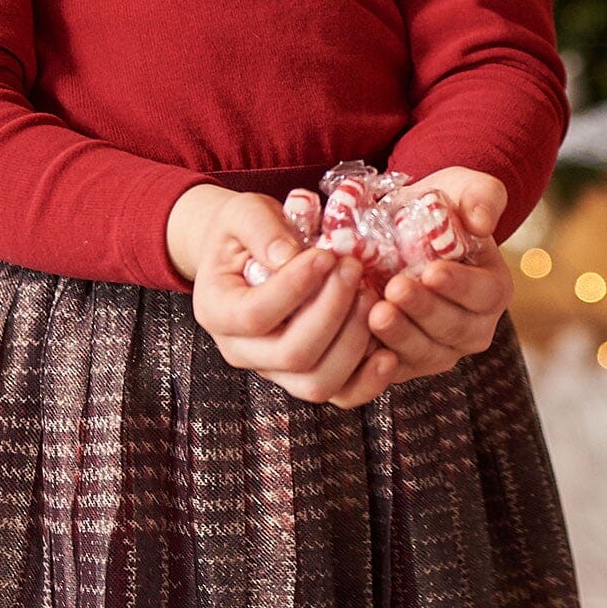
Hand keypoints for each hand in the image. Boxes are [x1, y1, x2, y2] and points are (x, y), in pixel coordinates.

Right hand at [170, 185, 397, 406]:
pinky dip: (368, 379)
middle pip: (292, 355)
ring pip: (317, 383)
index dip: (295, 287)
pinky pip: (340, 394)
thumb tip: (289, 256)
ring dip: (353, 341)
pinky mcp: (307, 375)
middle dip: (332, 310)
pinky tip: (388, 350)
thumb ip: (261, 228)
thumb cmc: (244, 231)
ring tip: (370, 296)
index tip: (326, 255)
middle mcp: (242, 351)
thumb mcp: (242, 213)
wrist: (246, 251)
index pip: (255, 315)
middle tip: (353, 267)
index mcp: (217, 311)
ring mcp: (275, 369)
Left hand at [366, 168, 513, 383]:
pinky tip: (357, 336)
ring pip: (424, 353)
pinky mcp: (406, 362)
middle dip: (423, 311)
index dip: (459, 286)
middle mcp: (472, 327)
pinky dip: (375, 357)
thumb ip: (483, 197)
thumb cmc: (442, 207)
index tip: (431, 271)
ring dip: (399, 335)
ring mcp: (440, 349)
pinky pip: (393, 368)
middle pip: (453, 329)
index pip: (484, 293)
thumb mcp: (466, 188)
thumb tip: (481, 222)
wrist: (405, 228)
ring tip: (374, 312)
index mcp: (493, 289)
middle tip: (395, 289)